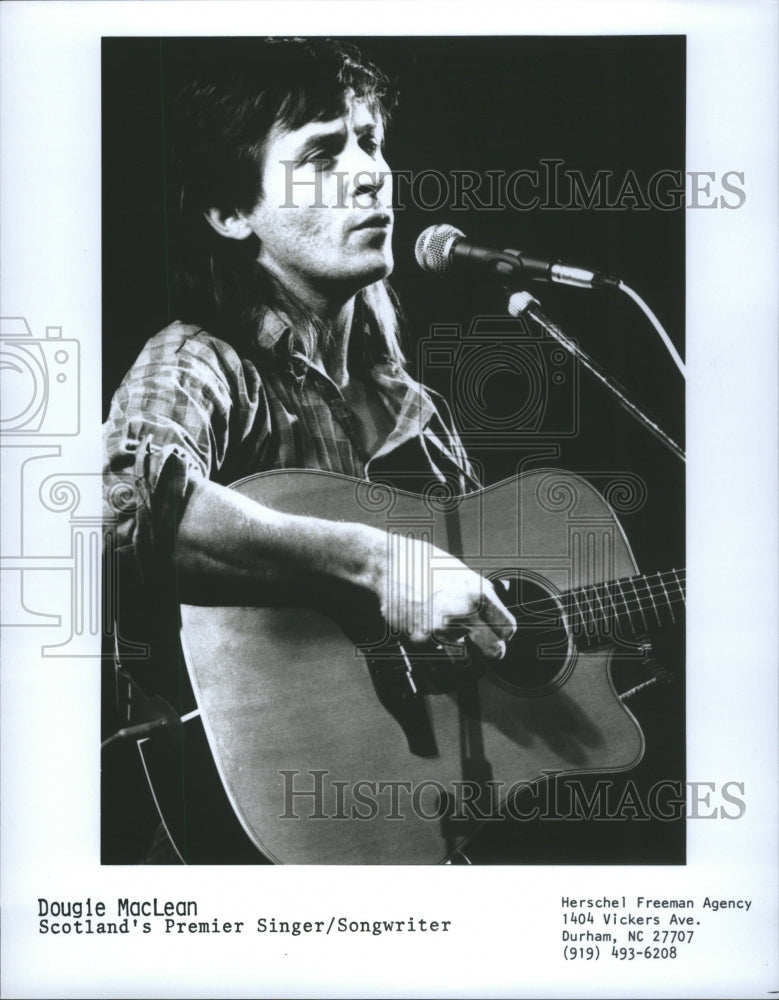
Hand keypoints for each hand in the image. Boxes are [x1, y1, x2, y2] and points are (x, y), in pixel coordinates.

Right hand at [373, 532, 515, 658]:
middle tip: (486, 648)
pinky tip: (425, 627)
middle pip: (494, 650)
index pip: (507, 628)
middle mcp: (465, 613)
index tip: (500, 634)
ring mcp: (443, 629)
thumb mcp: (460, 572)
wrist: (388, 566)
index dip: (503, 632)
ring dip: (461, 654)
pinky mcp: (421, 640)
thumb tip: (493, 607)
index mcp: (478, 593)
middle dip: (492, 651)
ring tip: (449, 636)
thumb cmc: (422, 563)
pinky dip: (433, 646)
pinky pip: (436, 653)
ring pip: (463, 659)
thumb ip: (478, 593)